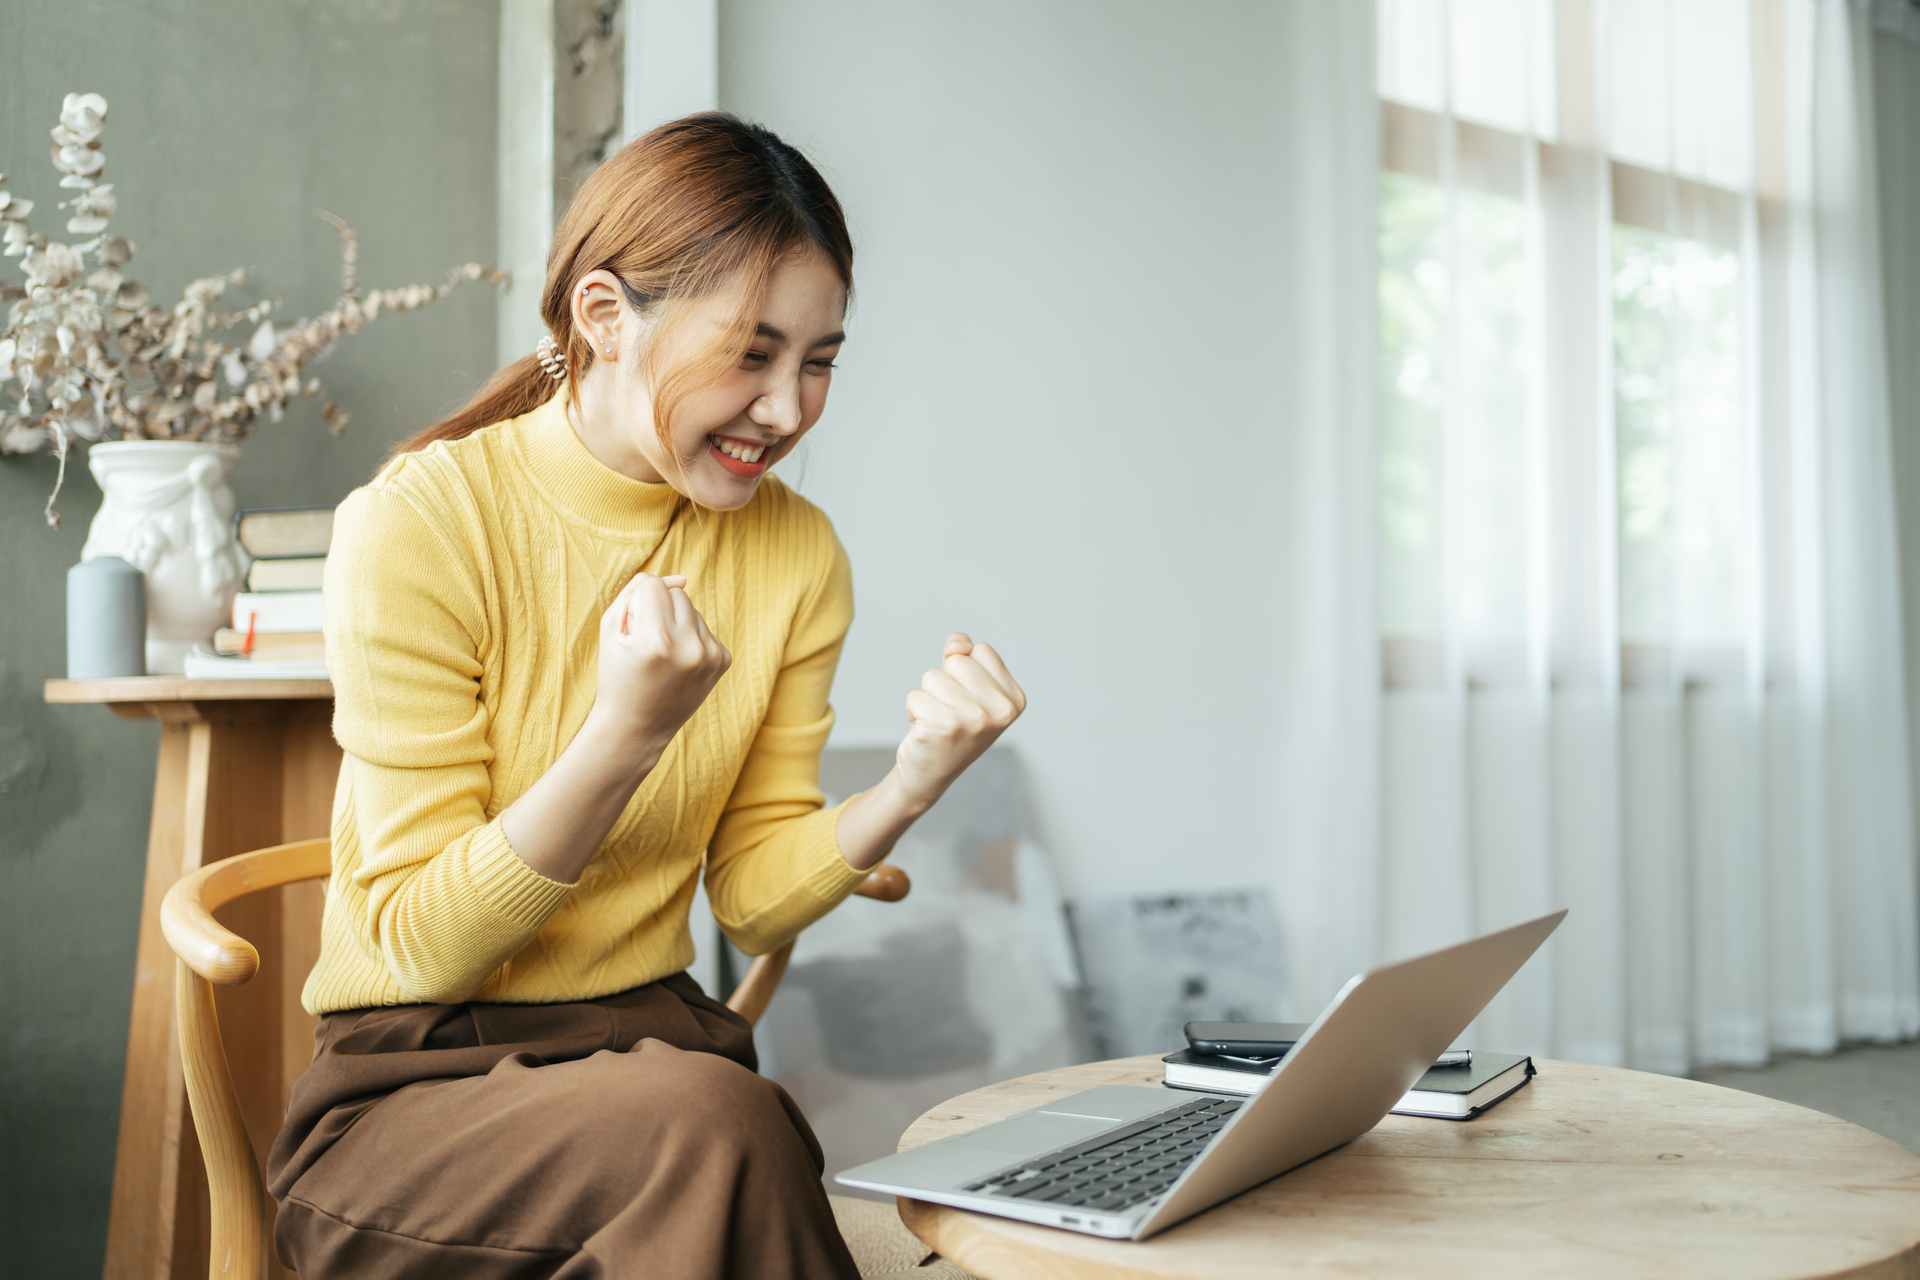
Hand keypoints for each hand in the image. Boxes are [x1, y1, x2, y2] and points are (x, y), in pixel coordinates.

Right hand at [590, 573, 731, 759]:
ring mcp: (710, 656)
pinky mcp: (723, 661)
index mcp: (657, 640)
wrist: (637, 727)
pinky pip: (705, 628)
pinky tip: (678, 663)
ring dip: (676, 623)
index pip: (653, 586)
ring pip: (693, 609)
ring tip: (662, 655)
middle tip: (646, 645)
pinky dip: (691, 638)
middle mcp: (689, 647)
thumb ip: (637, 590)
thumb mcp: (611, 628)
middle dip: (659, 610)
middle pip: (677, 594)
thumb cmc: (618, 674)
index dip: (637, 604)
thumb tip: (682, 578)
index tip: (632, 632)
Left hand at [895, 632, 1026, 808]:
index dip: (964, 671)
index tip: (968, 700)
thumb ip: (966, 655)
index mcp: (1014, 698)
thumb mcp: (969, 688)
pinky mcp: (945, 726)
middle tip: (950, 712)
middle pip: (956, 661)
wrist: (931, 774)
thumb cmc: (951, 727)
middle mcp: (1001, 709)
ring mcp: (975, 719)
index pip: (980, 650)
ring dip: (928, 697)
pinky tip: (926, 731)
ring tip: (938, 721)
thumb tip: (956, 645)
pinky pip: (915, 696)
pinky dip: (914, 711)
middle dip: (945, 682)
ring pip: (932, 676)